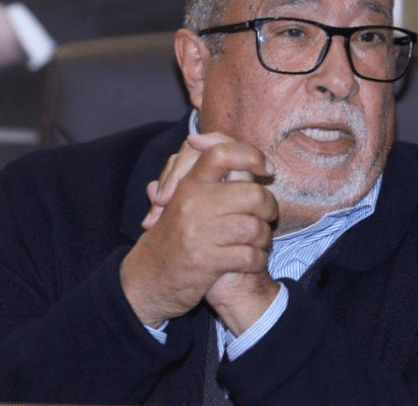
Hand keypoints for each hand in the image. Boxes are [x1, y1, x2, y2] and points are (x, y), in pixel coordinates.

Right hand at [120, 136, 278, 331]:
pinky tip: (253, 261)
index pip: (222, 153)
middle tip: (269, 214)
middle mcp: (194, 204)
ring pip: (255, 227)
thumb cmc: (171, 237)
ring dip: (264, 238)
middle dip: (269, 206)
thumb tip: (199, 139)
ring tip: (259, 241)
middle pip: (252, 193)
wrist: (148, 279)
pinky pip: (250, 255)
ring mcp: (200, 233)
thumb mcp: (179, 199)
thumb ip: (197, 173)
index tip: (266, 168)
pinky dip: (258, 260)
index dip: (251, 156)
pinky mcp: (208, 261)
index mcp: (189, 185)